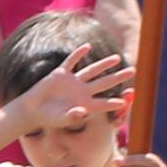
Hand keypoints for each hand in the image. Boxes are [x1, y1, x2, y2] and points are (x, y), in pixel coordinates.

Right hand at [7, 47, 131, 135]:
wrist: (33, 109)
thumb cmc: (48, 118)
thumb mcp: (60, 119)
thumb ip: (71, 116)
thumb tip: (82, 111)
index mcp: (85, 104)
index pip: (103, 103)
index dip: (113, 102)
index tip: (124, 101)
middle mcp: (82, 92)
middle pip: (104, 82)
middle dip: (118, 77)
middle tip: (133, 71)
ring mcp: (72, 82)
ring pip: (92, 70)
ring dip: (104, 64)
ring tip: (117, 58)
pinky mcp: (60, 74)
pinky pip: (71, 62)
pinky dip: (78, 54)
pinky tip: (88, 46)